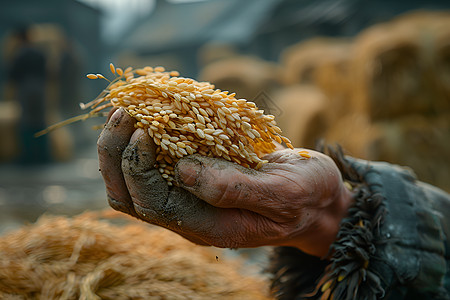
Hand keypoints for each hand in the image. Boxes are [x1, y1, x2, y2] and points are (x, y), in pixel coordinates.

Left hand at [97, 108, 352, 256]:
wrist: (317, 200)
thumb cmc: (306, 196)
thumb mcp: (283, 192)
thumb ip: (236, 188)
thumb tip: (183, 171)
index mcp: (210, 226)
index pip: (153, 203)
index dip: (138, 166)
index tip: (143, 128)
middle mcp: (191, 217)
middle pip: (130, 197)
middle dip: (116, 155)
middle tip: (121, 113)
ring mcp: (191, 201)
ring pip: (135, 184)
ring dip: (122, 149)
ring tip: (125, 111)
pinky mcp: (196, 183)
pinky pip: (156, 168)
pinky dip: (143, 143)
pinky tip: (148, 116)